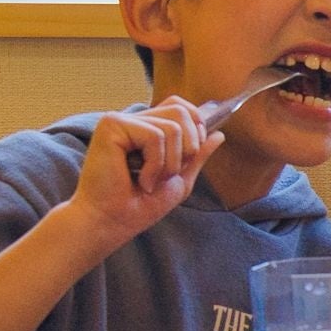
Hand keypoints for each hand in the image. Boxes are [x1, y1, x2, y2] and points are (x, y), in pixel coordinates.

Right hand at [67, 100, 221, 249]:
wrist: (113, 223)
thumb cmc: (139, 206)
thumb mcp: (179, 180)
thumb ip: (197, 155)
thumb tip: (219, 134)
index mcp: (145, 129)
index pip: (179, 106)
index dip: (195, 127)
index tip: (188, 157)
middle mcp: (132, 121)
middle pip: (181, 111)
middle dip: (187, 148)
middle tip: (167, 174)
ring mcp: (120, 121)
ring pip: (173, 127)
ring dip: (170, 163)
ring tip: (150, 181)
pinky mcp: (111, 126)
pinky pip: (155, 135)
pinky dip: (156, 164)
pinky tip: (140, 180)